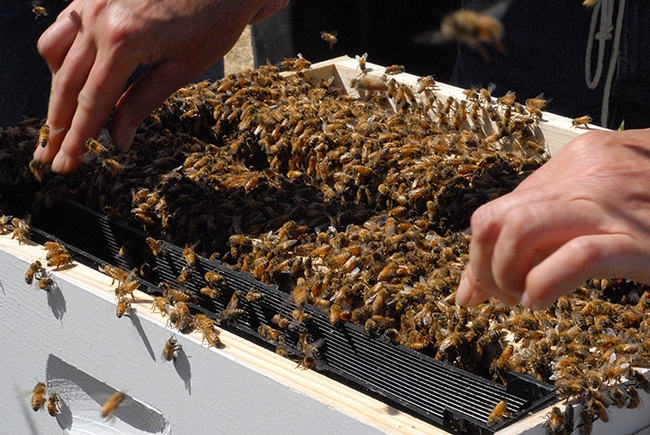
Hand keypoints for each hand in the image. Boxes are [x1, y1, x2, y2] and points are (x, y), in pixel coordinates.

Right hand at [33, 0, 287, 172]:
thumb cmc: (210, 22)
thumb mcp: (181, 69)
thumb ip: (142, 103)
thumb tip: (118, 140)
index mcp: (123, 42)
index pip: (92, 101)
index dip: (77, 137)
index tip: (65, 163)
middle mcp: (98, 19)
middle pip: (66, 82)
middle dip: (57, 123)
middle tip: (49, 154)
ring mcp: (90, 2)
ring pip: (54, 52)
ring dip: (56, 88)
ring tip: (63, 119)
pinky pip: (63, 28)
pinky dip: (61, 55)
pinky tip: (70, 76)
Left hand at [456, 128, 649, 309]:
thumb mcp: (606, 200)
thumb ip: (550, 224)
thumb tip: (487, 273)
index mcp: (579, 161)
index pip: (498, 208)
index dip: (478, 252)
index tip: (477, 286)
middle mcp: (590, 174)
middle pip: (496, 219)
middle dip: (482, 267)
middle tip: (499, 296)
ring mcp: (615, 206)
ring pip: (520, 231)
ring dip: (505, 277)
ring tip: (524, 299)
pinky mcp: (641, 240)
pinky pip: (573, 258)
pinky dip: (543, 285)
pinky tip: (544, 301)